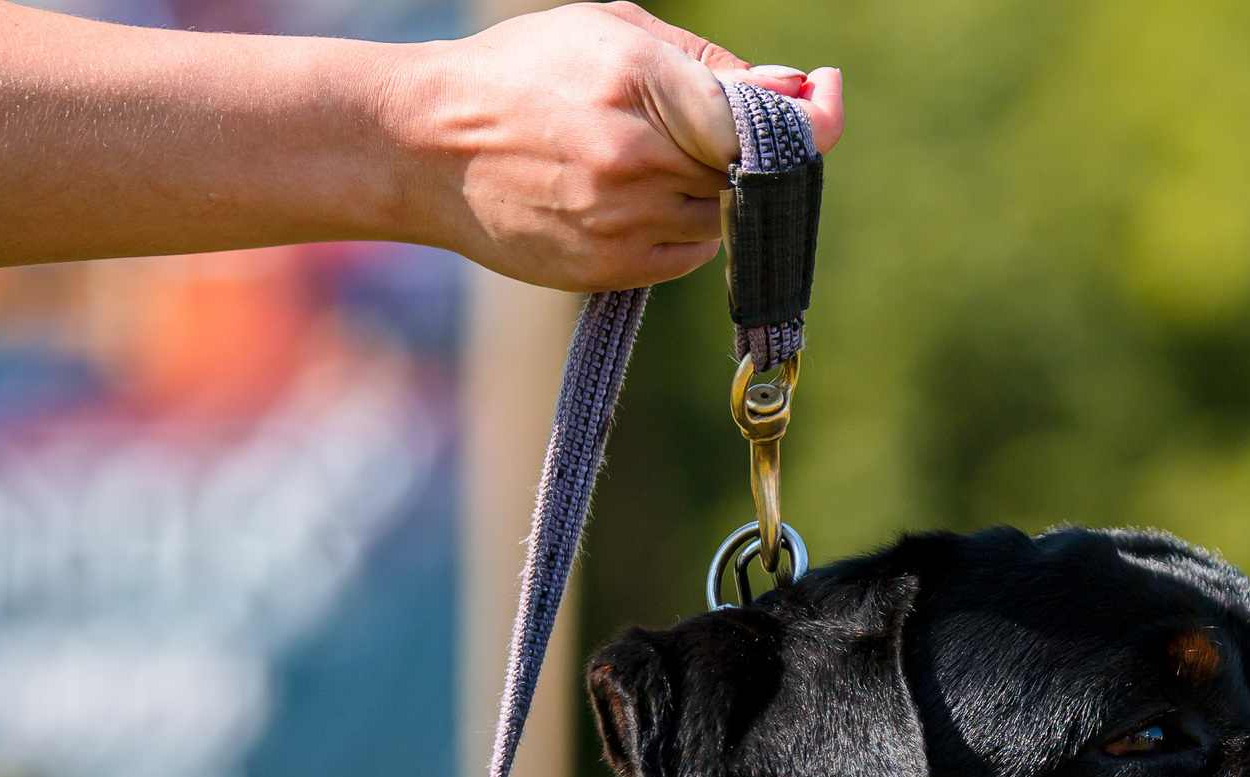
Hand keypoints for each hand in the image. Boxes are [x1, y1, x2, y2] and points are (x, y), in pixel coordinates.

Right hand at [385, 2, 844, 291]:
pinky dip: (681, 231)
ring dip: (710, 194)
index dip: (809, 121)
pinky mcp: (609, 270)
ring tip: (646, 162)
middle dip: (744, 154)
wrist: (424, 146)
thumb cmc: (523, 73)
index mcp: (641, 84)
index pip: (760, 121)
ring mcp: (622, 221)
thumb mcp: (611, 34)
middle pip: (749, 174)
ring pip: (722, 220)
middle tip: (699, 132)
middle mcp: (637, 158)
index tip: (825, 101)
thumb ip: (709, 64)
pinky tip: (633, 200)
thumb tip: (799, 91)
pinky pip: (687, 257)